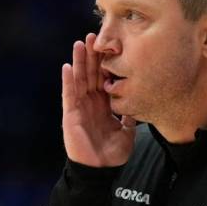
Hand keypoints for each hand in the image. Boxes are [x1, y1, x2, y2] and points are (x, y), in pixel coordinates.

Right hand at [62, 33, 135, 166]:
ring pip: (79, 80)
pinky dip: (68, 81)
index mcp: (104, 105)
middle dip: (92, 56)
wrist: (99, 170)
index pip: (105, 79)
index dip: (106, 63)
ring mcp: (80, 107)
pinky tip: (67, 67)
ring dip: (79, 62)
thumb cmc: (112, 154)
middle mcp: (91, 103)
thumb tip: (138, 103)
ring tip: (79, 43)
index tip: (110, 46)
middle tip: (93, 35)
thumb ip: (130, 117)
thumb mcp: (127, 132)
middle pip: (91, 74)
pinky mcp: (71, 114)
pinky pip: (69, 95)